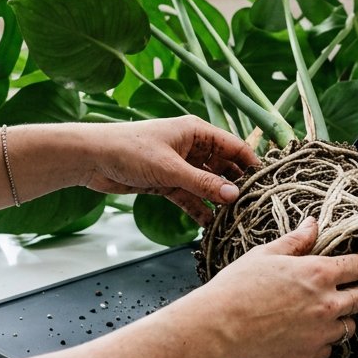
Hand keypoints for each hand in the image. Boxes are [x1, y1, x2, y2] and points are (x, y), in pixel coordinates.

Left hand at [79, 116, 258, 223]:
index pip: (234, 147)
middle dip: (237, 186)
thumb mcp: (170, 169)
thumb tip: (235, 196)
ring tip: (235, 219)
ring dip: (219, 200)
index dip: (251, 164)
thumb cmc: (130, 150)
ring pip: (208, 185)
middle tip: (253, 206)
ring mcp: (180, 166)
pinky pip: (190, 197)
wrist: (91, 159)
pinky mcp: (167, 183)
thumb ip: (203, 184)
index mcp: (197, 132)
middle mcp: (193, 147)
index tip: (267, 184)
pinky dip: (200, 210)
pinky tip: (211, 226)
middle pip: (224, 167)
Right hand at [200, 217, 357, 357]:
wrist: (217, 327)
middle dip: (357, 292)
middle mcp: (327, 304)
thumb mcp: (266, 254)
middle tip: (345, 290)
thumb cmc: (236, 286)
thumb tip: (313, 224)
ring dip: (341, 319)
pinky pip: (330, 349)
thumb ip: (295, 240)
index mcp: (318, 273)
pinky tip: (307, 334)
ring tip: (322, 314)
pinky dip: (324, 342)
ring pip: (350, 327)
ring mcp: (320, 333)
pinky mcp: (308, 355)